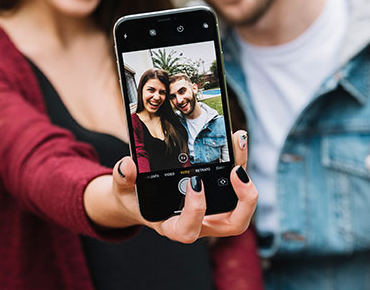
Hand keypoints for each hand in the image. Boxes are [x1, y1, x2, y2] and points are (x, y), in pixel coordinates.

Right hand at [111, 130, 256, 242]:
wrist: (143, 199)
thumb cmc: (134, 198)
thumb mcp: (123, 189)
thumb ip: (123, 179)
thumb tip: (128, 165)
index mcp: (173, 226)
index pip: (189, 230)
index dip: (196, 210)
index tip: (195, 182)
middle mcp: (200, 223)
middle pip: (233, 224)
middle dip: (243, 201)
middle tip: (237, 171)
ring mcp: (212, 212)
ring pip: (241, 205)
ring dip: (246, 177)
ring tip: (238, 142)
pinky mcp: (218, 196)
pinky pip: (236, 184)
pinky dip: (238, 162)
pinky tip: (235, 139)